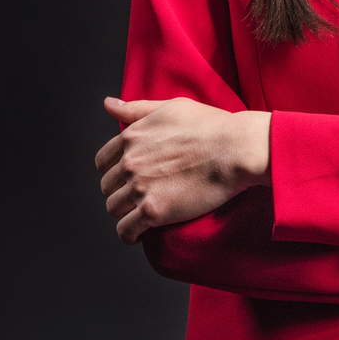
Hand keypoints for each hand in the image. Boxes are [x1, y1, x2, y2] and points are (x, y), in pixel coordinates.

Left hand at [95, 97, 271, 243]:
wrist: (236, 149)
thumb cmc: (211, 126)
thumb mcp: (171, 107)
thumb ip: (136, 108)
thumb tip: (108, 104)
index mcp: (131, 137)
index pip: (103, 161)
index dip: (115, 170)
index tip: (128, 177)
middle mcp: (130, 162)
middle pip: (108, 186)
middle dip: (121, 191)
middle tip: (140, 196)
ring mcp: (140, 187)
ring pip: (113, 208)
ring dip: (125, 212)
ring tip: (140, 215)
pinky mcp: (153, 211)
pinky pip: (125, 229)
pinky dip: (129, 234)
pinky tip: (137, 234)